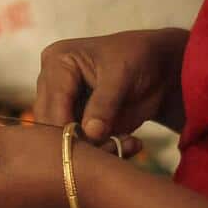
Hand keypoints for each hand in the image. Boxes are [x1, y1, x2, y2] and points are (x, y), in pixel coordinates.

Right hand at [33, 28, 188, 144]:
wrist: (157, 68)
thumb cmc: (136, 57)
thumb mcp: (121, 75)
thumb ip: (104, 104)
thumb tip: (91, 133)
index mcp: (58, 62)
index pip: (53, 101)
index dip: (66, 126)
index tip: (89, 145)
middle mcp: (52, 85)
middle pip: (51, 123)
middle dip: (79, 141)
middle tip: (110, 148)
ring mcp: (64, 106)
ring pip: (64, 139)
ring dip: (95, 149)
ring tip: (126, 143)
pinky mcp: (78, 124)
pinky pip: (84, 145)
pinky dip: (105, 151)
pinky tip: (130, 144)